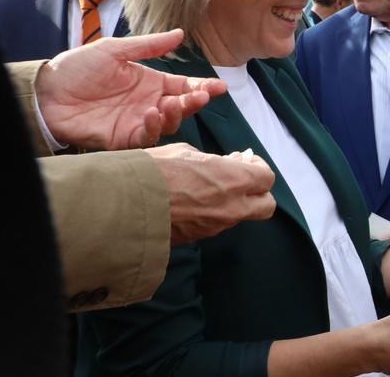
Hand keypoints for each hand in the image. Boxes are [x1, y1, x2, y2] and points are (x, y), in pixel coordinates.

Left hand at [35, 29, 226, 149]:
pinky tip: (152, 114)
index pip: (184, 86)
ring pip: (169, 124)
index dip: (202, 87)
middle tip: (201, 96)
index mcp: (150, 83)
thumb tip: (181, 34)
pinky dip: (154, 128)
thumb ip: (149, 46)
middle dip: (195, 102)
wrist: (47, 91)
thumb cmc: (77, 68)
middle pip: (182, 107)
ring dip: (176, 115)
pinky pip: (147, 138)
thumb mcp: (114, 50)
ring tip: (171, 103)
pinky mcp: (123, 138)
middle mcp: (149, 103)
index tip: (218, 86)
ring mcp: (137, 122)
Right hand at [146, 143, 276, 243]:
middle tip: (241, 180)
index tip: (246, 161)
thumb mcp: (187, 152)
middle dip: (258, 192)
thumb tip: (227, 164)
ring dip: (233, 203)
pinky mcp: (198, 238)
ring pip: (239, 216)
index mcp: (233, 180)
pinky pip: (215, 225)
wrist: (123, 202)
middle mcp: (231, 207)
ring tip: (209, 188)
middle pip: (266, 206)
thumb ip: (215, 161)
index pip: (267, 178)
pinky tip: (192, 202)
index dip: (258, 168)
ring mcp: (215, 226)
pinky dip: (212, 214)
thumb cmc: (153, 169)